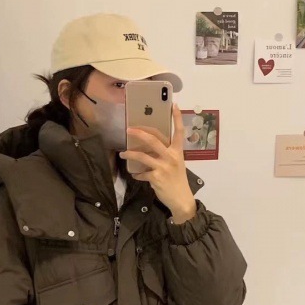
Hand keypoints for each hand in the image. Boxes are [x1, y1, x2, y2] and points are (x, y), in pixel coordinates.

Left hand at [119, 104, 196, 222]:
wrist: (181, 199)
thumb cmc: (178, 181)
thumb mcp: (176, 165)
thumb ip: (166, 155)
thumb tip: (150, 149)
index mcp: (178, 152)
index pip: (179, 132)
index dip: (177, 118)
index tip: (174, 105)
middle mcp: (171, 157)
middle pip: (153, 140)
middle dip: (139, 133)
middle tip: (129, 129)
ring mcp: (163, 167)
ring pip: (143, 156)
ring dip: (130, 154)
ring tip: (123, 154)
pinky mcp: (156, 177)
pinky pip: (142, 173)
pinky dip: (137, 174)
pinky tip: (136, 175)